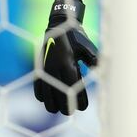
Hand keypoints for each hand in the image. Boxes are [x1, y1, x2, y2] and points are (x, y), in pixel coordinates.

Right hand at [33, 0, 97, 114]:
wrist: (59, 24)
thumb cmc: (77, 36)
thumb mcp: (88, 48)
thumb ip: (93, 61)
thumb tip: (99, 73)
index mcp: (68, 62)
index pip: (73, 87)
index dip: (78, 99)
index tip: (83, 108)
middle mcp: (54, 67)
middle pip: (58, 93)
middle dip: (64, 105)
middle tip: (70, 112)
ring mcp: (45, 67)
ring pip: (45, 91)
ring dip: (50, 102)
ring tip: (57, 110)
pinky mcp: (39, 66)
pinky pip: (37, 83)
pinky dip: (40, 93)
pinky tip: (44, 100)